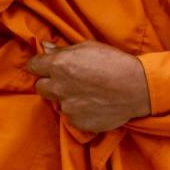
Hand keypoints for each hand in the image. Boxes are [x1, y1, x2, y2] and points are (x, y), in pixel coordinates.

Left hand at [27, 41, 151, 132]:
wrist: (137, 88)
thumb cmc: (113, 62)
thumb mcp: (87, 47)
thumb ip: (62, 49)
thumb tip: (45, 47)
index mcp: (58, 65)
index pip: (32, 66)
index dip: (40, 65)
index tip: (46, 66)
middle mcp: (58, 87)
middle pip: (40, 87)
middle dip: (49, 82)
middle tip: (66, 80)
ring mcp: (67, 107)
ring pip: (57, 102)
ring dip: (65, 98)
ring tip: (85, 92)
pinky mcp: (77, 122)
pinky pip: (71, 116)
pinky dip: (78, 111)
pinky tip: (92, 104)